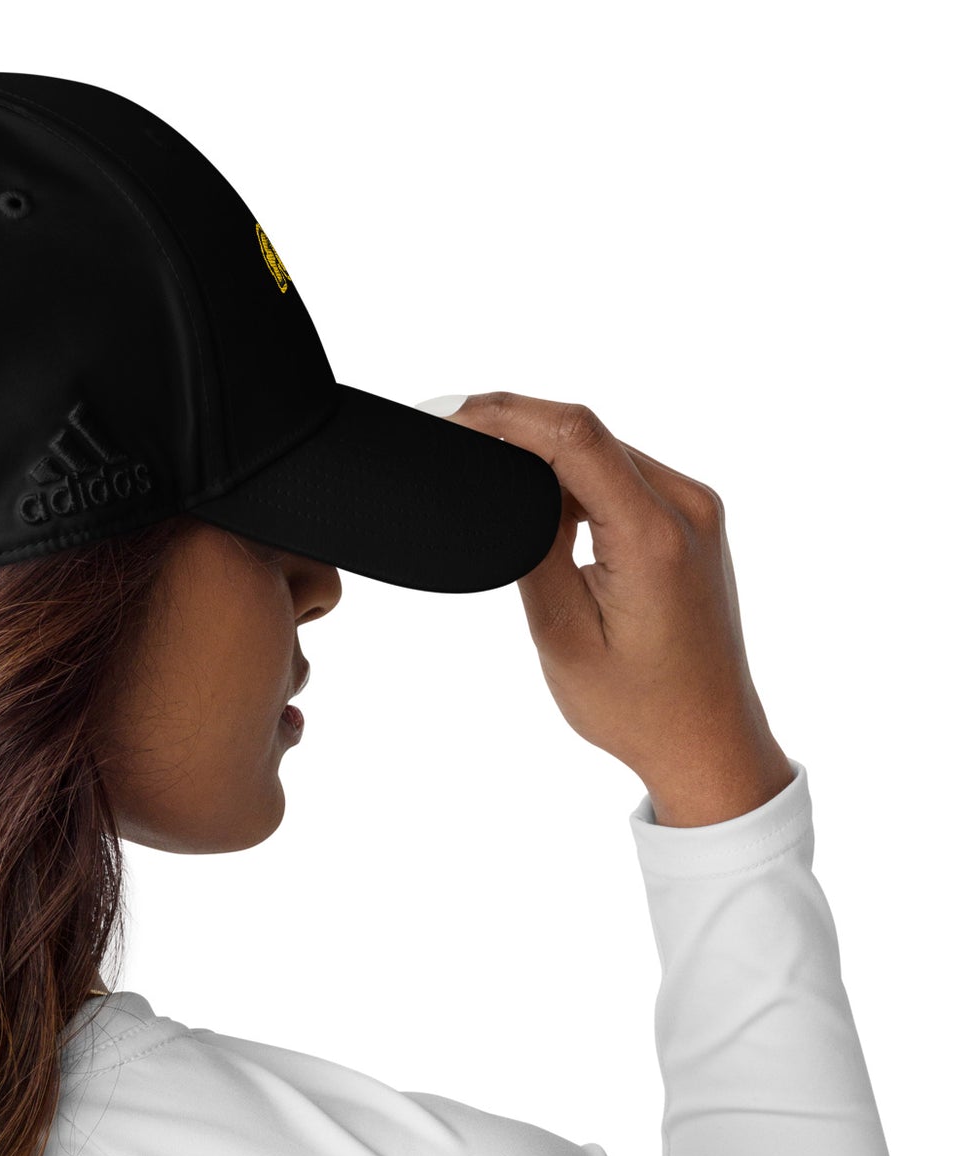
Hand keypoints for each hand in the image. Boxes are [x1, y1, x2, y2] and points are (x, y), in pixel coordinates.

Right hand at [447, 392, 795, 826]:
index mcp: (655, 536)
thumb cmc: (638, 707)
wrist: (707, 739)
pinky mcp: (690, 520)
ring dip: (544, 448)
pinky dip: (574, 473)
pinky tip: (534, 493)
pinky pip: (622, 474)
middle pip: (589, 433)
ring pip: (604, 449)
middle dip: (516, 424)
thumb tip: (512, 488)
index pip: (576, 437)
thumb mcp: (562, 635)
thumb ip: (534, 551)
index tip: (454, 415)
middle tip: (451, 430)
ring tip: (482, 460)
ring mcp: (694, 509)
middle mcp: (687, 507)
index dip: (508, 414)